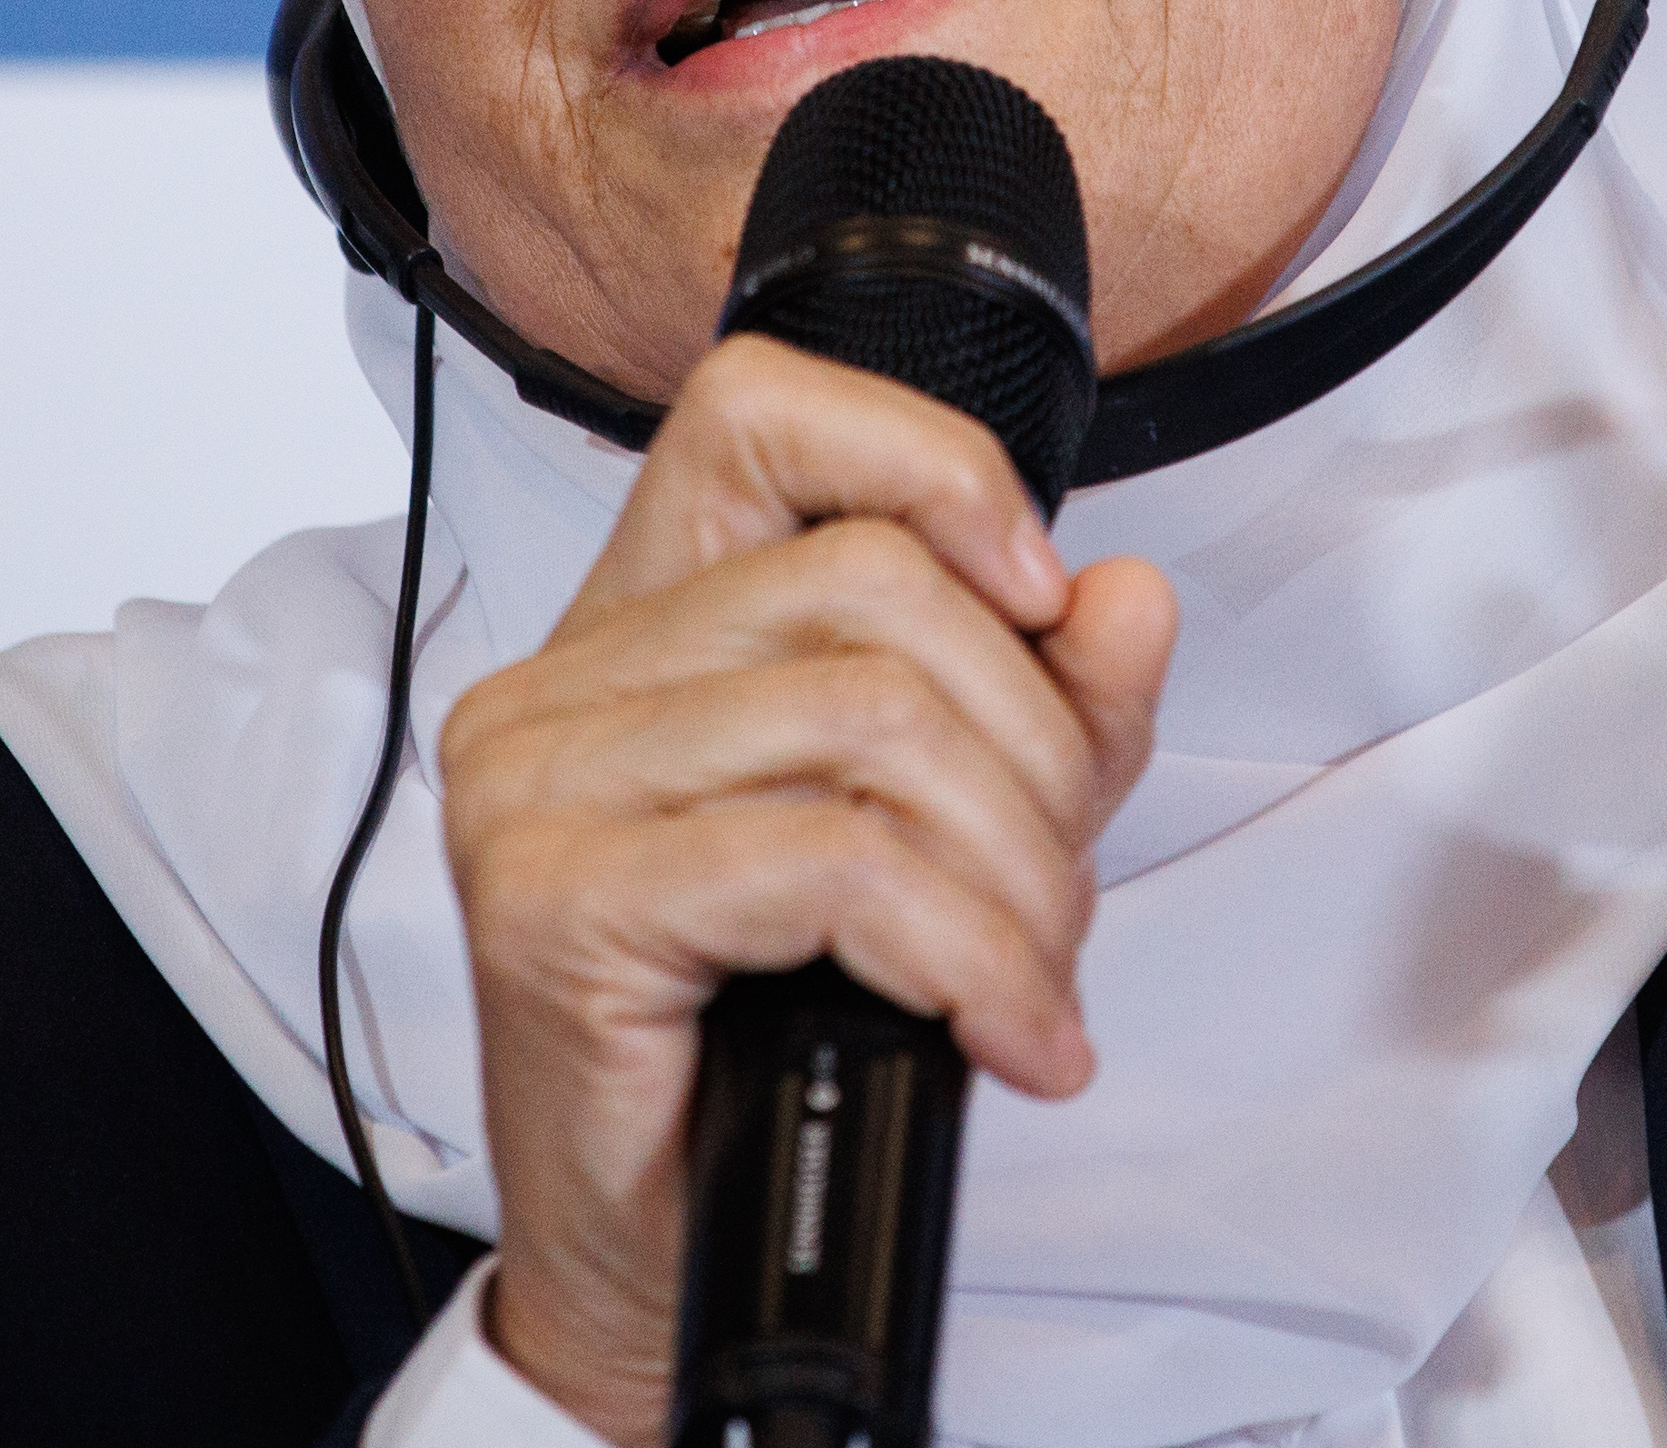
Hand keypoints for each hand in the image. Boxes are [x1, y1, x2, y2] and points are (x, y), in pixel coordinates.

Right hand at [435, 335, 1175, 1439]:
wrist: (669, 1258)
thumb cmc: (777, 1043)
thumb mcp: (956, 836)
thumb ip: (1048, 707)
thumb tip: (1124, 598)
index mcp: (643, 620)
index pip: (761, 409)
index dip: (926, 462)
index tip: (1037, 598)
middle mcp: (565, 680)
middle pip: (871, 588)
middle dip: (1029, 748)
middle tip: (1055, 897)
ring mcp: (541, 782)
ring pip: (869, 719)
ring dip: (1010, 873)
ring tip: (1028, 980)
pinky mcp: (554, 899)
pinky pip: (826, 861)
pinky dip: (960, 951)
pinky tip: (1000, 1033)